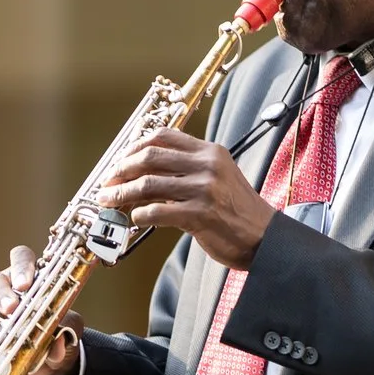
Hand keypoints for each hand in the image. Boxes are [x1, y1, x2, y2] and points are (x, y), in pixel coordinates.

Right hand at [0, 245, 82, 374]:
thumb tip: (59, 343)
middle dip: (2, 294)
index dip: (22, 266)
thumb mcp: (69, 329)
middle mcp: (3, 289)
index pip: (21, 258)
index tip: (25, 284)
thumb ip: (68, 330)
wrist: (46, 361)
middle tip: (11, 308)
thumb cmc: (55, 331)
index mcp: (27, 279)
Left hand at [97, 128, 275, 269]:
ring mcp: (204, 189)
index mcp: (210, 152)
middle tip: (108, 181)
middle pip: (150, 156)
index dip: (135, 146)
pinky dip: (140, 214)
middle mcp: (207, 165)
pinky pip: (158, 211)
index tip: (120, 160)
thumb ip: (186, 170)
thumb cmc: (237, 211)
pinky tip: (135, 218)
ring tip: (110, 200)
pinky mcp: (200, 214)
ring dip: (122, 193)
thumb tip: (144, 174)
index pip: (164, 136)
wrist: (265, 238)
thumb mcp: (217, 179)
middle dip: (121, 169)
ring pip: (148, 184)